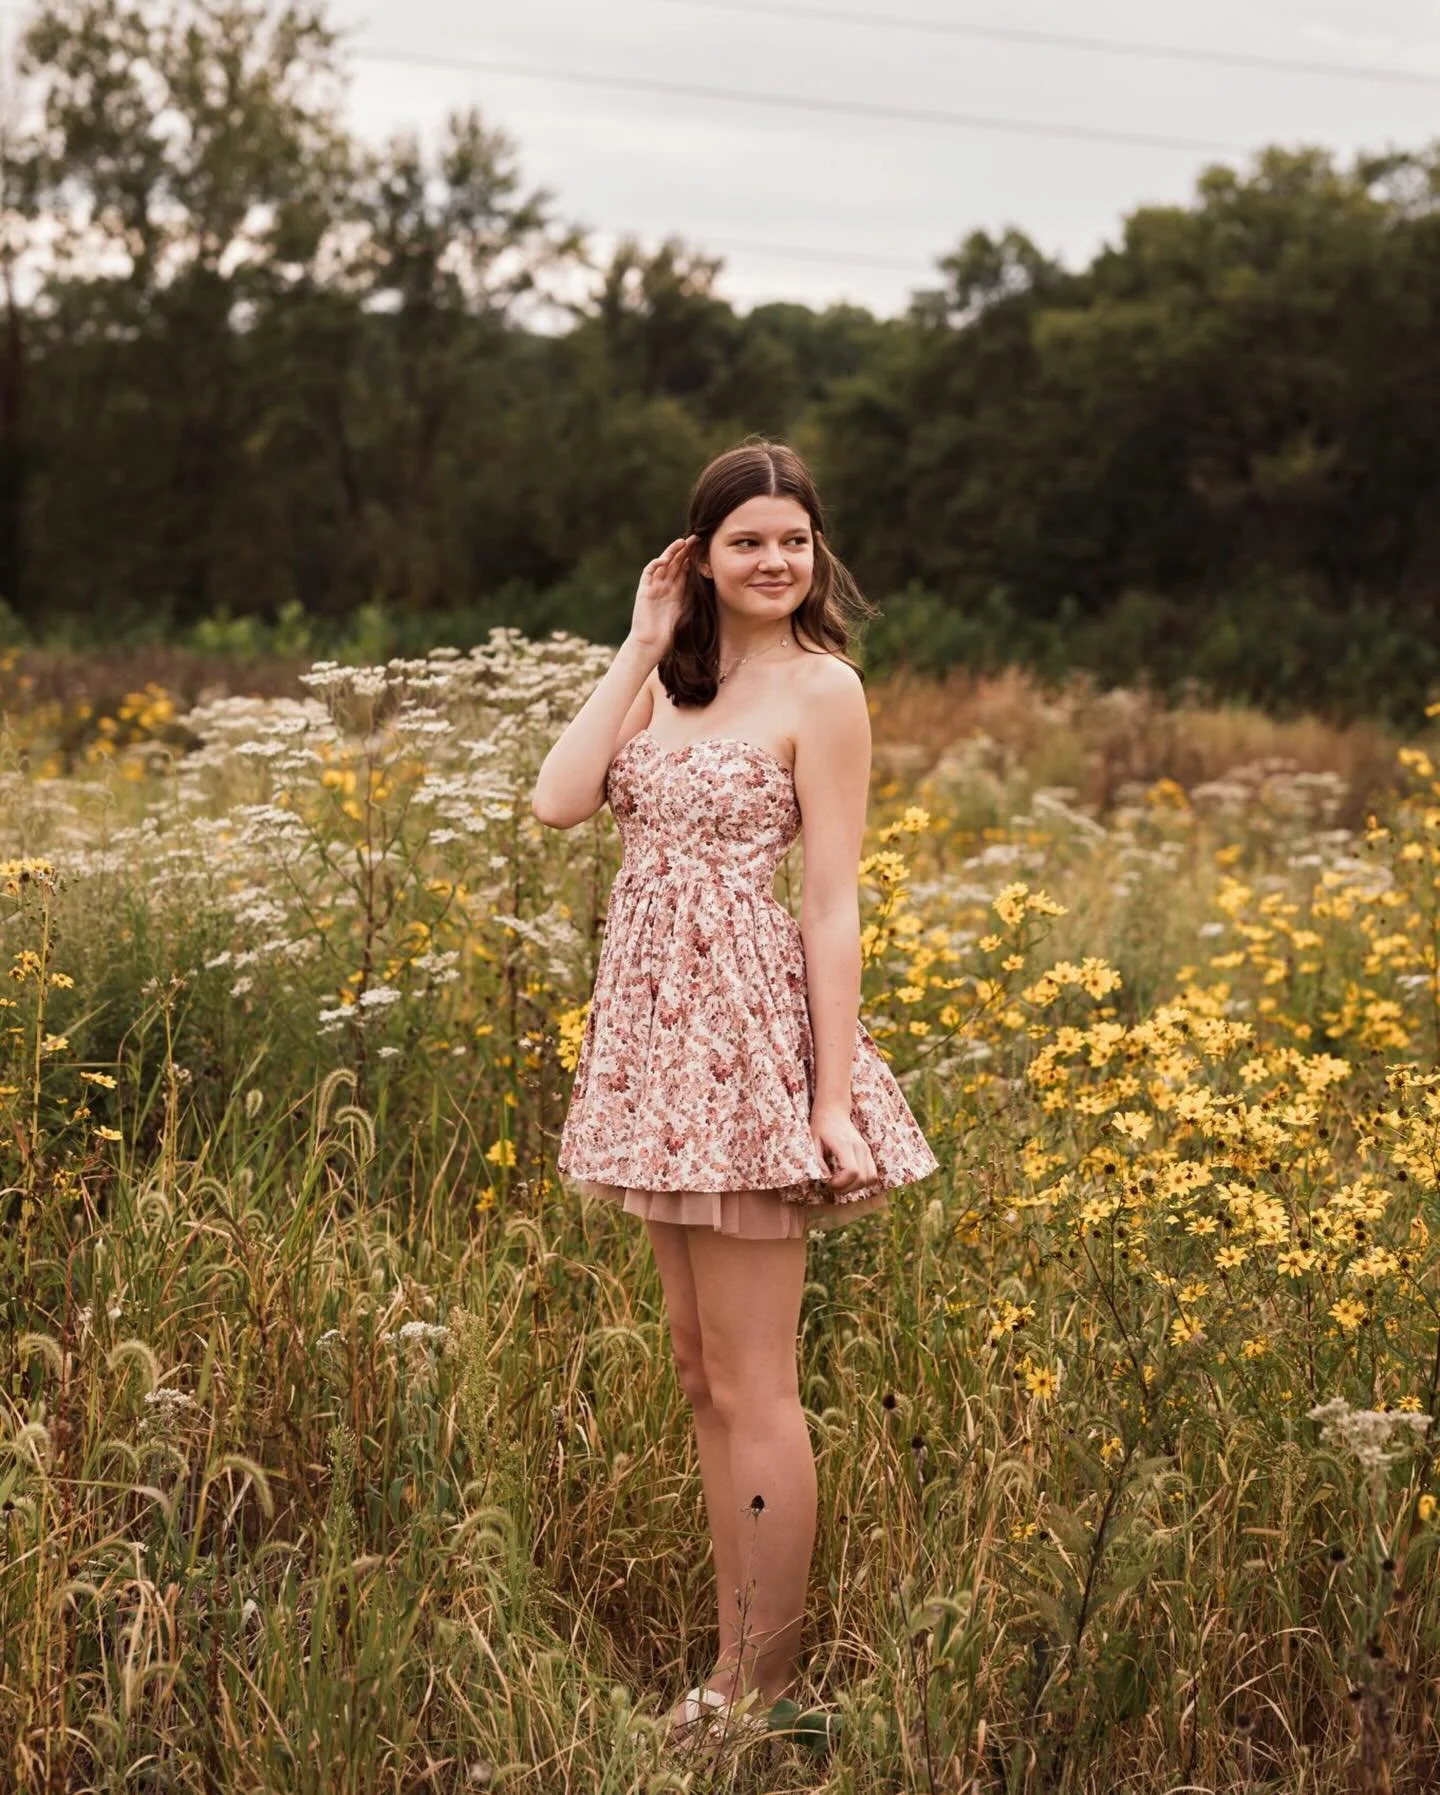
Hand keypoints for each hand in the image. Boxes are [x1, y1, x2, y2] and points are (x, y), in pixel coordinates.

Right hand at [630, 535, 695, 653]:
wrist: (651, 644)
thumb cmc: (670, 633)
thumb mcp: (688, 610)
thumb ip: (694, 596)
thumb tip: (710, 582)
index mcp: (677, 591)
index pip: (685, 569)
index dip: (693, 558)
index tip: (705, 548)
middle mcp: (665, 586)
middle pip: (675, 563)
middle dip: (685, 551)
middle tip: (696, 539)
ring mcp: (654, 586)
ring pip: (663, 564)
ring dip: (671, 552)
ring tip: (681, 543)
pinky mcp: (644, 590)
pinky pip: (649, 572)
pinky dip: (656, 564)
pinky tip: (665, 559)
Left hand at [810, 1102, 879, 1195]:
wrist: (833, 1109)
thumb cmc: (821, 1125)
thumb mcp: (813, 1141)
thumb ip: (818, 1161)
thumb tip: (824, 1178)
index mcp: (845, 1144)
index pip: (852, 1171)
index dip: (840, 1183)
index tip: (828, 1183)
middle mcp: (859, 1147)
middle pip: (862, 1178)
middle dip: (846, 1189)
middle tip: (831, 1186)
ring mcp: (866, 1150)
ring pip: (870, 1178)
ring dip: (856, 1187)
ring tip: (840, 1184)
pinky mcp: (868, 1152)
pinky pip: (872, 1174)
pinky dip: (863, 1182)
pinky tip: (848, 1179)